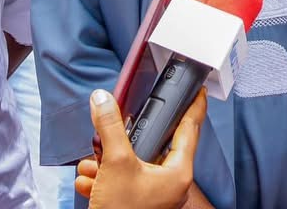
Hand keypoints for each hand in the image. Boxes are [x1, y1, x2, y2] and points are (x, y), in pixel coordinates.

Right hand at [74, 87, 205, 208]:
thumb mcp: (116, 163)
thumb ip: (110, 127)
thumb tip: (103, 99)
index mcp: (177, 173)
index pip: (190, 130)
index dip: (194, 106)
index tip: (199, 90)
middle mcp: (170, 186)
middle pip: (152, 147)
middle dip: (123, 140)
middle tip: (112, 130)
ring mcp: (153, 199)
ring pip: (131, 167)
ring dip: (106, 162)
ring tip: (91, 163)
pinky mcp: (136, 207)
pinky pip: (121, 185)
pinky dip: (103, 180)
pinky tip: (87, 180)